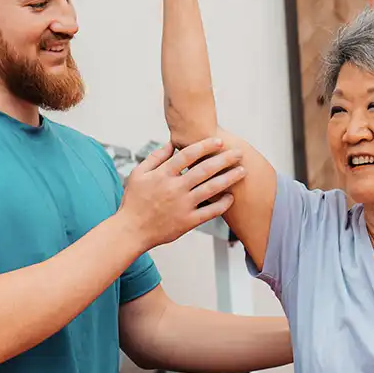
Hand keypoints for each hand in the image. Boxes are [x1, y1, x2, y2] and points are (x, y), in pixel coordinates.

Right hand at [118, 137, 243, 247]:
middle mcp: (175, 188)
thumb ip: (155, 158)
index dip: (205, 146)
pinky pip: (209, 212)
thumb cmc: (133, 202)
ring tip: (242, 171)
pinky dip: (222, 205)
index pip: (188, 155)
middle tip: (238, 153)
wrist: (131, 230)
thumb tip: (171, 144)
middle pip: (204, 170)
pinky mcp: (187, 222)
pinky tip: (231, 197)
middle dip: (224, 159)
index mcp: (163, 175)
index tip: (219, 141)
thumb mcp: (138, 174)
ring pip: (211, 189)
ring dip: (228, 179)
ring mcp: (182, 206)